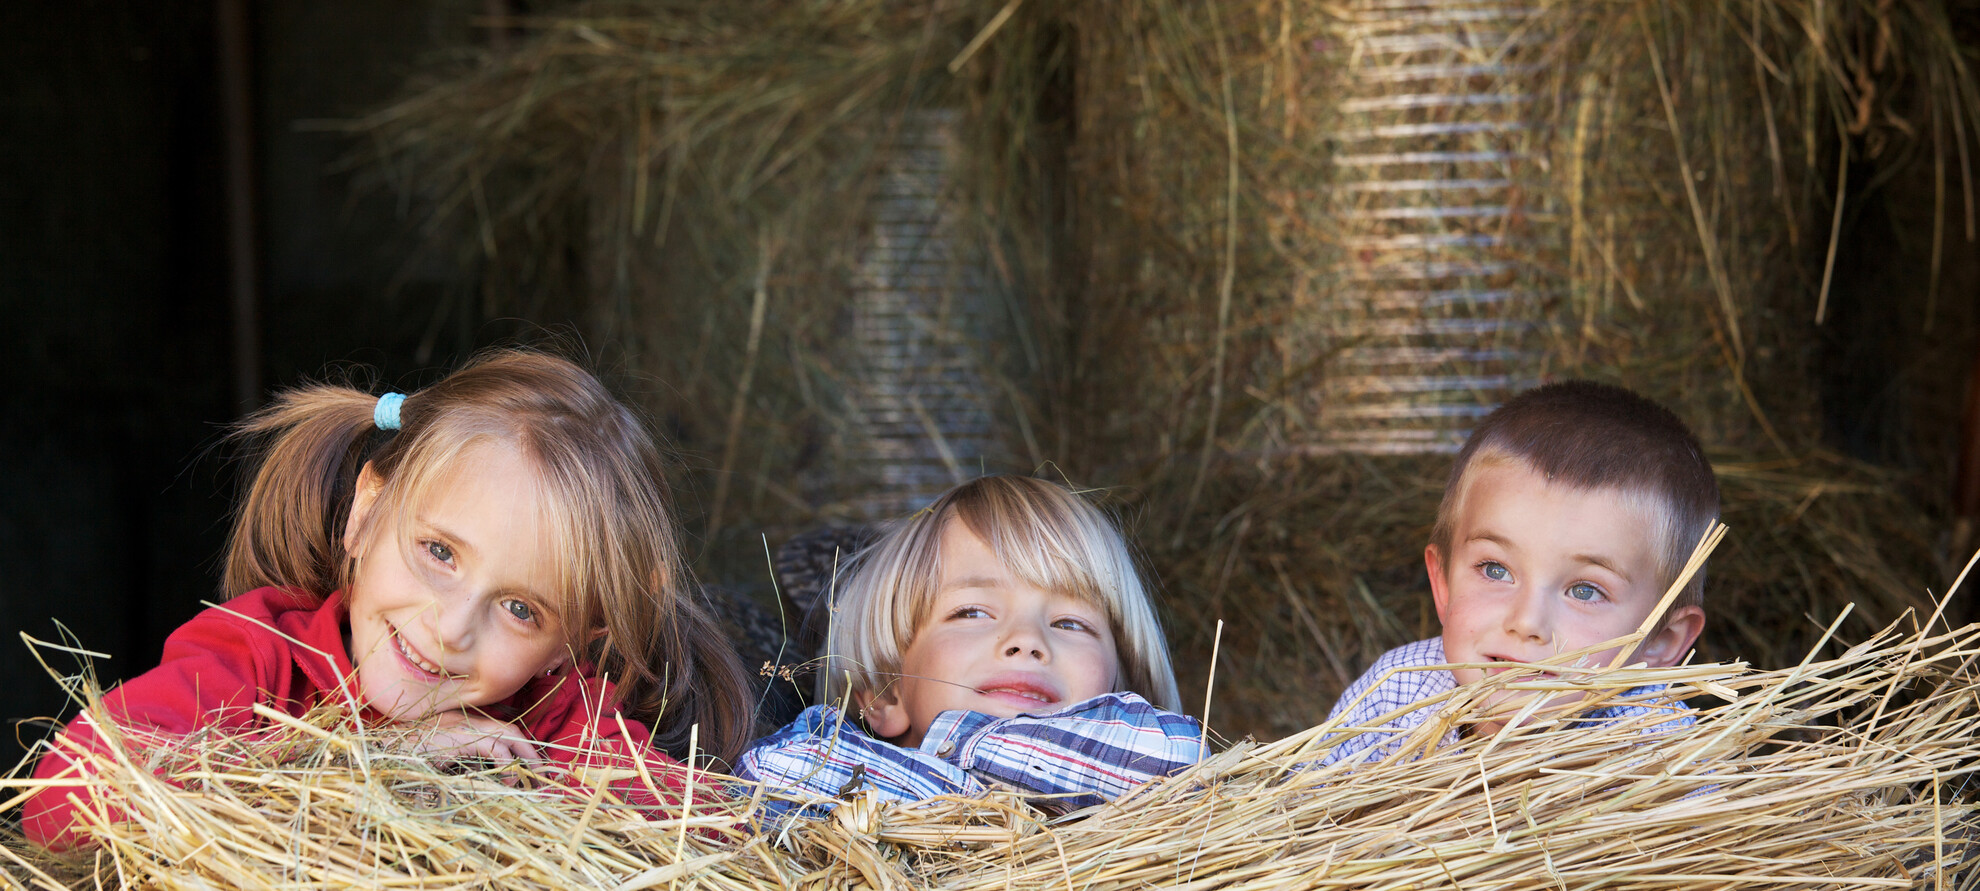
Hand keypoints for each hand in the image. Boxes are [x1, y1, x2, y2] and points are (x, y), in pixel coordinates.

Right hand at [410, 711, 543, 781]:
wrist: (387, 747)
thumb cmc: (410, 754)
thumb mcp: (443, 756)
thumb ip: (463, 760)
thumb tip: (485, 778)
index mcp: (466, 723)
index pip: (502, 730)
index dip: (519, 746)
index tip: (529, 765)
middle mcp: (469, 720)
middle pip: (511, 729)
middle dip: (530, 751)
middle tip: (540, 772)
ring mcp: (465, 725)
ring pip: (509, 734)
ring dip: (525, 755)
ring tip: (532, 776)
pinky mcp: (461, 735)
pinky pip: (494, 746)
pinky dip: (506, 763)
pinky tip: (508, 779)